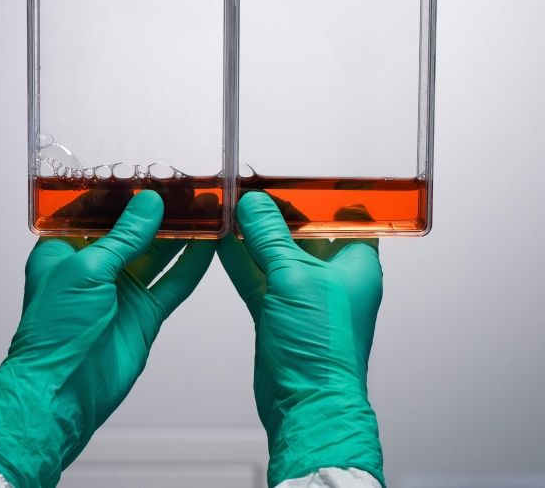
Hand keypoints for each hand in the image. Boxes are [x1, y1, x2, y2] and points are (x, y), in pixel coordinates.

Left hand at [0, 191, 215, 487]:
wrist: (63, 389)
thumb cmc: (53, 331)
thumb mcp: (86, 269)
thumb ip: (122, 237)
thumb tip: (149, 205)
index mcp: (64, 251)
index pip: (94, 211)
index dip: (120, 194)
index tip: (146, 174)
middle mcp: (92, 268)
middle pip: (131, 231)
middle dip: (157, 211)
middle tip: (184, 188)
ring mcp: (120, 291)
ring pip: (155, 254)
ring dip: (179, 233)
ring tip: (203, 208)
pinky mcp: (143, 314)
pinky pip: (171, 284)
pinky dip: (190, 265)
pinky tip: (208, 245)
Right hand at [218, 192, 384, 486]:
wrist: (306, 404)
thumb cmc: (324, 352)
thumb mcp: (294, 279)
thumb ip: (270, 237)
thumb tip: (253, 204)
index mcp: (356, 265)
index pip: (348, 216)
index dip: (326, 194)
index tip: (302, 173)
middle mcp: (332, 278)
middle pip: (305, 231)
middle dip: (280, 210)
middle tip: (254, 185)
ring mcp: (304, 296)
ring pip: (277, 253)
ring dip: (255, 234)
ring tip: (231, 206)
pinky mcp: (278, 313)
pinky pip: (258, 277)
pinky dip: (241, 259)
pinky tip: (221, 240)